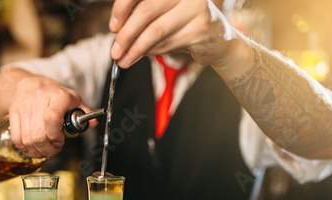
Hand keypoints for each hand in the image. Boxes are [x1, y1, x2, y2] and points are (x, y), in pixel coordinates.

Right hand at [9, 74, 89, 157]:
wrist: (31, 84)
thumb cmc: (55, 94)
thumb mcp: (73, 100)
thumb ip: (84, 114)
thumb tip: (93, 123)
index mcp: (58, 96)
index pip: (52, 119)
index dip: (56, 136)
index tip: (61, 140)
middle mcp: (39, 99)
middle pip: (38, 135)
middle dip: (48, 149)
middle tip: (54, 149)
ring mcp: (24, 106)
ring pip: (27, 140)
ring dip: (37, 151)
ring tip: (44, 150)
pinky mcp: (13, 112)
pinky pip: (17, 138)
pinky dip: (25, 149)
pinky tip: (33, 148)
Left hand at [109, 0, 238, 67]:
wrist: (219, 41)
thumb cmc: (186, 24)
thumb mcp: (164, 13)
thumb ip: (143, 16)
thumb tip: (118, 31)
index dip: (122, 7)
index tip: (113, 26)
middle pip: (146, 11)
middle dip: (126, 34)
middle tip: (115, 50)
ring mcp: (197, 7)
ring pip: (155, 30)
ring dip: (136, 48)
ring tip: (124, 59)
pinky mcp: (201, 28)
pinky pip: (167, 43)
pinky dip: (152, 52)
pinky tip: (143, 56)